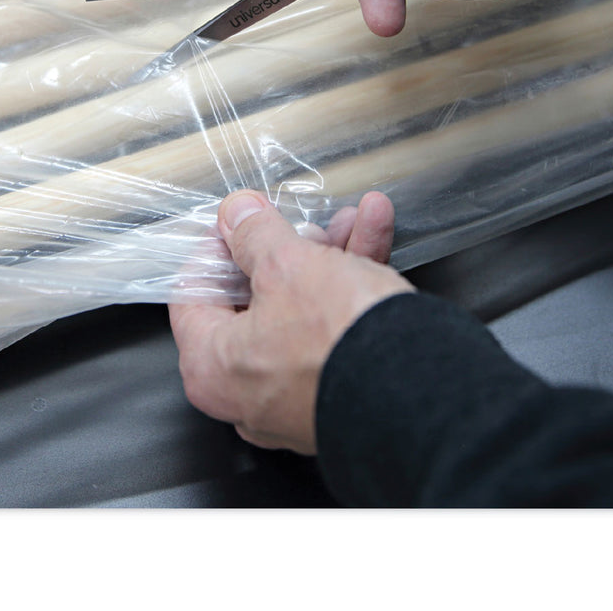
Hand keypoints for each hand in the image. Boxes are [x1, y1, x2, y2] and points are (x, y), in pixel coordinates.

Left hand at [168, 189, 412, 453]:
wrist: (419, 393)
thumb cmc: (338, 345)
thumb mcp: (287, 263)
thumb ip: (255, 234)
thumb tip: (237, 216)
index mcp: (212, 366)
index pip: (193, 294)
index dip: (216, 246)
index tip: (239, 222)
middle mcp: (247, 392)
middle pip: (256, 298)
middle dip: (290, 246)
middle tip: (303, 221)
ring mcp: (295, 396)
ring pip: (303, 309)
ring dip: (330, 257)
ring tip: (354, 221)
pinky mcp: (338, 391)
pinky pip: (334, 329)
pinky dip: (352, 285)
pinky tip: (375, 238)